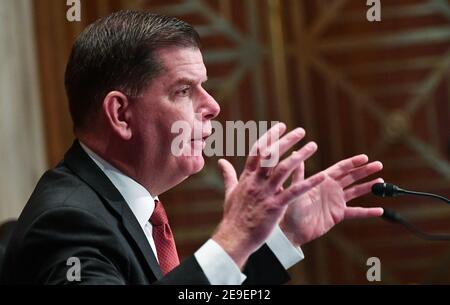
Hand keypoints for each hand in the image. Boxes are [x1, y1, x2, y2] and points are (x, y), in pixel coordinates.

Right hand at [212, 123, 324, 267]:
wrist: (234, 238)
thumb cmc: (233, 217)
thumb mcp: (230, 192)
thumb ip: (228, 175)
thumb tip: (221, 161)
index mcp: (247, 177)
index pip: (258, 150)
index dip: (270, 136)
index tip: (281, 125)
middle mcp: (256, 182)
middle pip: (271, 155)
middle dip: (286, 140)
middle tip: (300, 130)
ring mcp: (266, 193)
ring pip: (284, 169)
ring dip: (300, 156)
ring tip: (312, 146)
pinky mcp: (275, 207)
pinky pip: (294, 192)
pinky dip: (309, 183)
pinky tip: (322, 176)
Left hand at [279, 155, 383, 246]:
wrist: (290, 229)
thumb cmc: (289, 207)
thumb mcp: (295, 188)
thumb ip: (298, 172)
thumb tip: (296, 153)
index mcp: (322, 180)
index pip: (341, 168)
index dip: (353, 163)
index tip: (365, 158)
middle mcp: (330, 188)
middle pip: (352, 177)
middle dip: (365, 171)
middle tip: (379, 165)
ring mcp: (335, 201)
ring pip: (356, 192)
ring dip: (369, 187)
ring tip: (382, 182)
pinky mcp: (338, 215)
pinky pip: (356, 212)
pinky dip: (368, 212)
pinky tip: (379, 210)